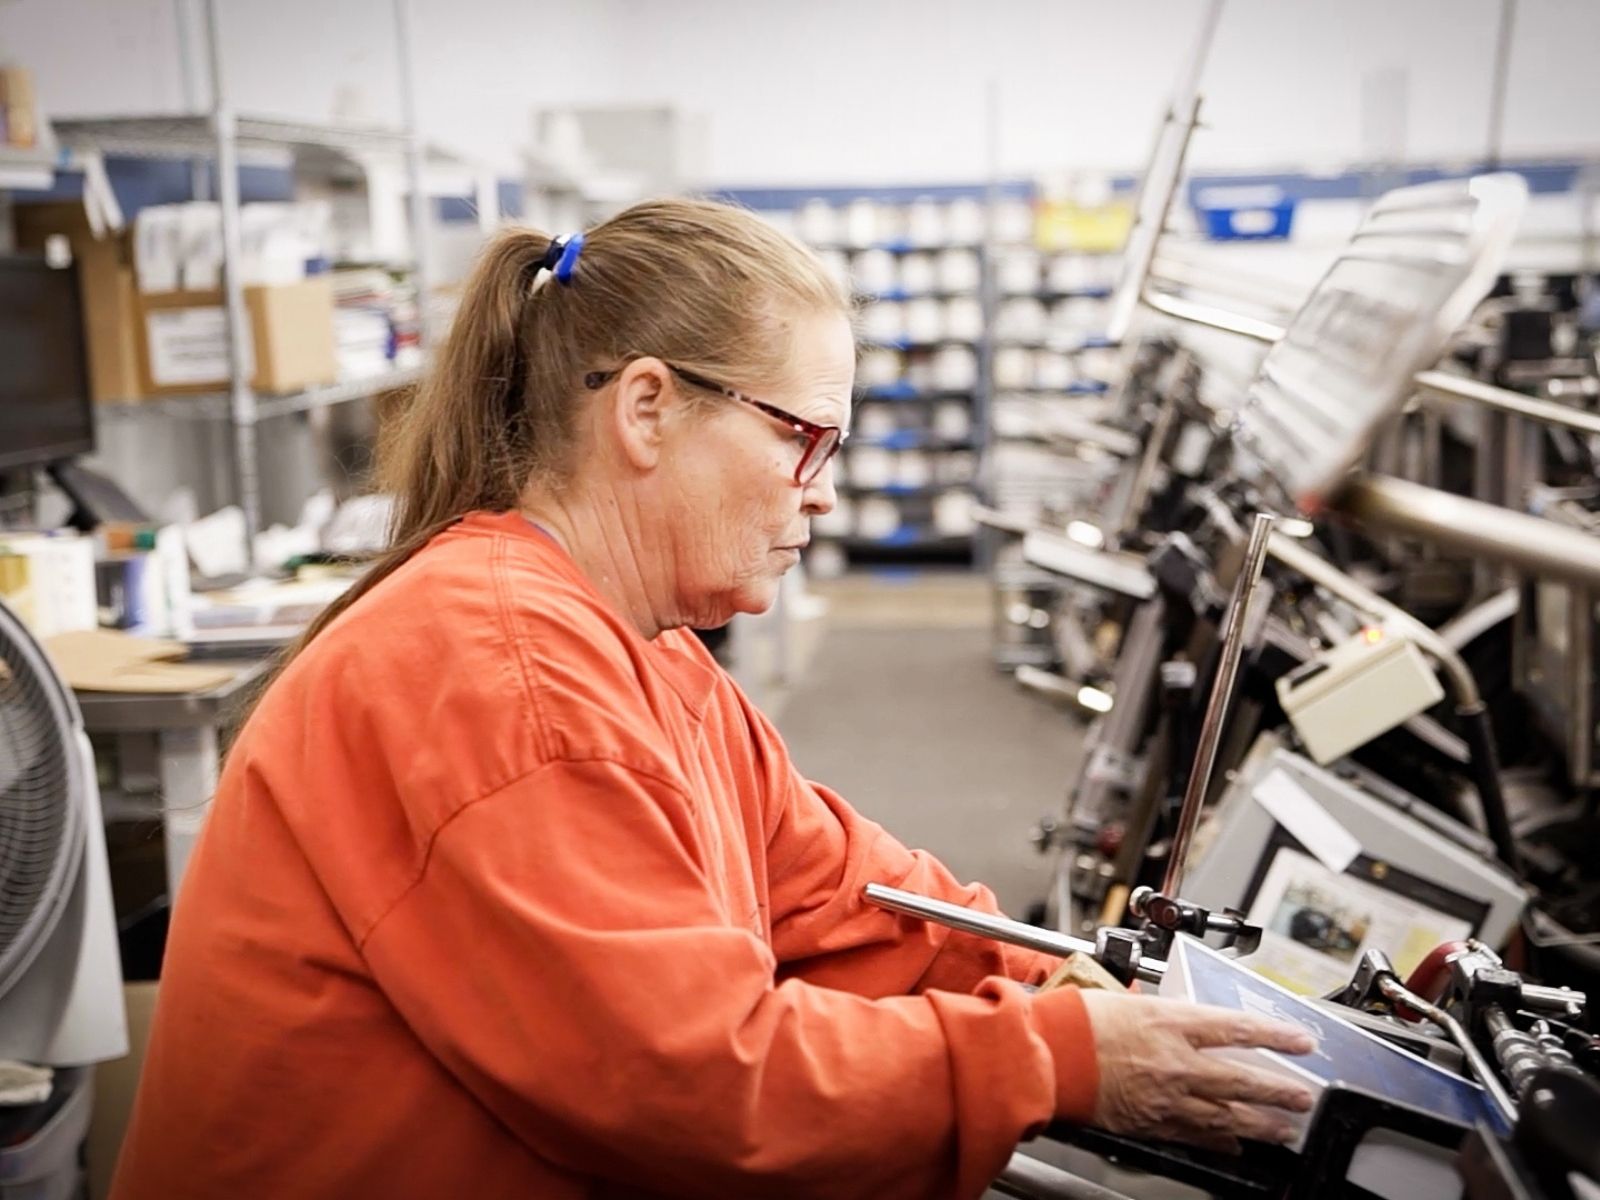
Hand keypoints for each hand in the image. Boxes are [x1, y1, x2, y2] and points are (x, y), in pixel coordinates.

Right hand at [1078, 990, 1316, 1152]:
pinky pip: (1196, 1135)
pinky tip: (1235, 1144)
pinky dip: (1220, 1141)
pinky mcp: (1152, 1123)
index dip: (1276, 1035)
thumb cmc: (1077, 1022)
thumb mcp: (1128, 1000)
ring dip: (1261, 1125)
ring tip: (1284, 1130)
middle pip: (1243, 1080)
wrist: (1047, 1055)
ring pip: (1228, 1116)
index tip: (1302, 1041)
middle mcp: (1177, 1061)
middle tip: (1303, 1097)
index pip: (1238, 1028)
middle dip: (1279, 1092)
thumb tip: (1184, 1019)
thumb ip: (1163, 1014)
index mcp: (1171, 1021)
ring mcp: (1167, 1096)